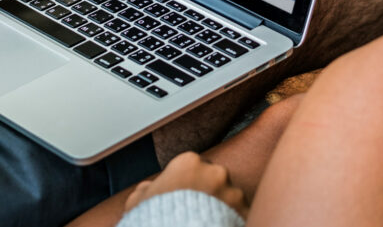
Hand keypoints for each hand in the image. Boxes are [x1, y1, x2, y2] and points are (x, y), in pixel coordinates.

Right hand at [124, 152, 248, 218]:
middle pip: (215, 179)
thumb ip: (146, 189)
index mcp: (188, 162)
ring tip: (211, 222)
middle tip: (200, 211)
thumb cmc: (154, 219)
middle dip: (209, 193)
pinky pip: (243, 214)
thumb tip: (147, 189)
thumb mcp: (138, 201)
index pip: (194, 166)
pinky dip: (236, 220)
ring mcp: (232, 192)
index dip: (189, 183)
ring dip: (225, 207)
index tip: (186, 196)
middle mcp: (214, 171)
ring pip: (231, 196)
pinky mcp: (244, 212)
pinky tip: (222, 226)